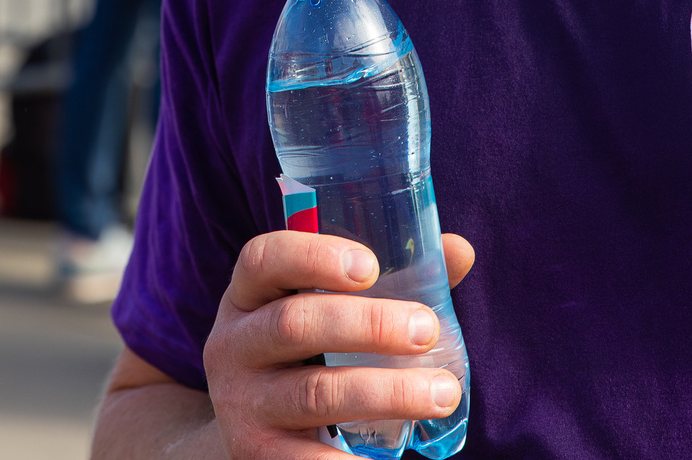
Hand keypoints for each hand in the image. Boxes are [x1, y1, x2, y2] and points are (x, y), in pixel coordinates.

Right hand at [198, 229, 473, 459]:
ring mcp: (240, 403)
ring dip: (387, 392)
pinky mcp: (257, 454)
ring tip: (443, 392)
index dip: (314, 256)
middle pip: (295, 323)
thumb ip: (390, 278)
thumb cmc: (308, 353)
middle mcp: (232, 344)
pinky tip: (388, 457)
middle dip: (370, 325)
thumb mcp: (324, 309)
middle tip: (428, 330)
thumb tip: (459, 251)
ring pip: (316, 393)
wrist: (253, 430)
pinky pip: (308, 459)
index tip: (371, 266)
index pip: (263, 259)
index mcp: (247, 295)